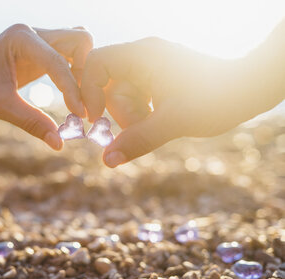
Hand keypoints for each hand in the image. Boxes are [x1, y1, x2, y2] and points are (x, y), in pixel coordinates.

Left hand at [0, 24, 91, 149]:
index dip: (72, 90)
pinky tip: (73, 96)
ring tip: (79, 99)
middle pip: (79, 40)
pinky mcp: (40, 49)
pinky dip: (76, 72)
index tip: (81, 115)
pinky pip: (69, 55)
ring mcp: (38, 39)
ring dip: (83, 70)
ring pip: (78, 45)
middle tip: (82, 102)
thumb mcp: (2, 107)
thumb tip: (59, 144)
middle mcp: (33, 33)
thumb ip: (32, 123)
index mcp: (20, 39)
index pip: (58, 62)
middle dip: (85, 71)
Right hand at [81, 37, 282, 166]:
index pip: (96, 64)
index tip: (97, 118)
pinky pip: (136, 97)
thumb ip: (137, 140)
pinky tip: (161, 118)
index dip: (89, 91)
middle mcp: (143, 56)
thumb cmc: (216, 99)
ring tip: (158, 122)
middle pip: (108, 85)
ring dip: (134, 115)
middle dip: (121, 112)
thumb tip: (107, 161)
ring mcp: (151, 67)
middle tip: (143, 124)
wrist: (250, 90)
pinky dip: (143, 112)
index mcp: (143, 56)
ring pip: (122, 95)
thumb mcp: (173, 122)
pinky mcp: (158, 78)